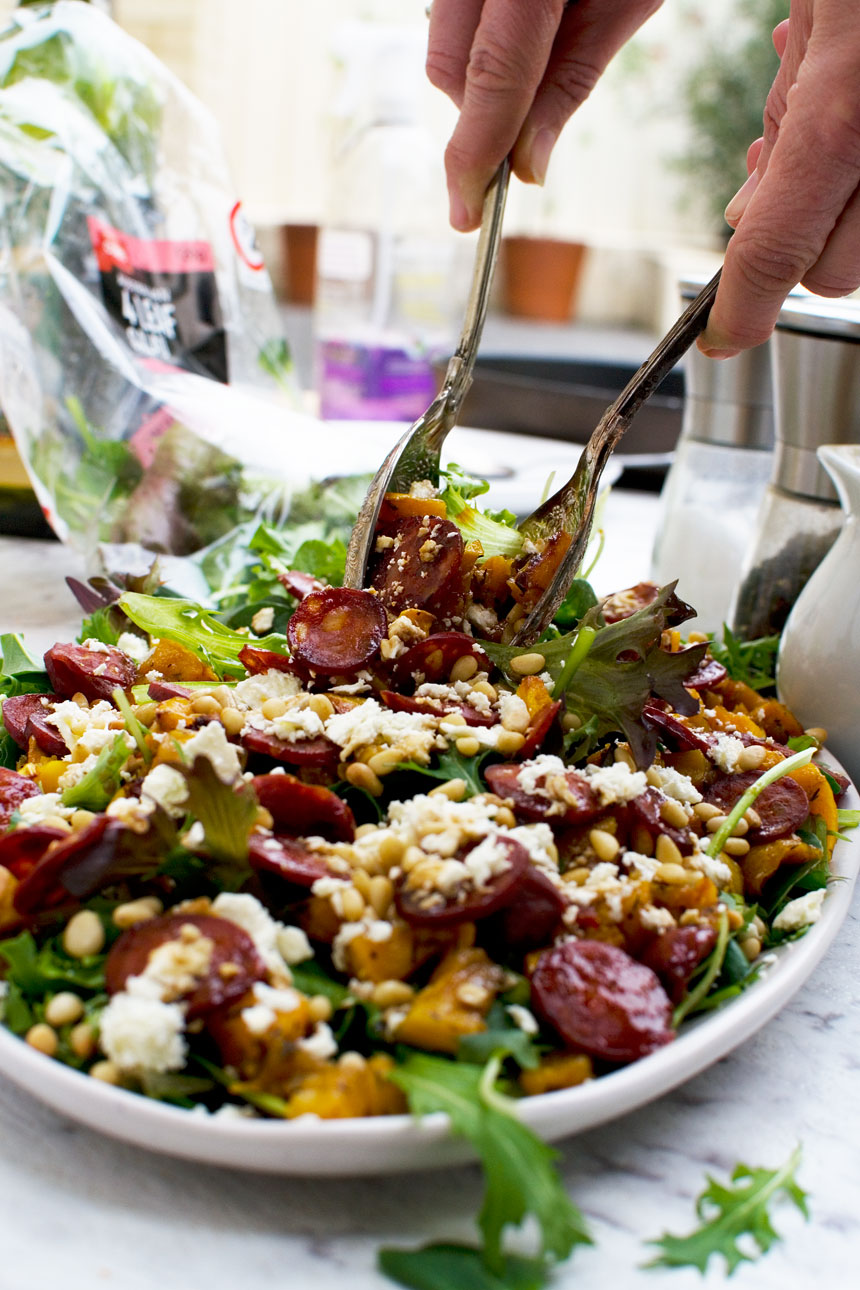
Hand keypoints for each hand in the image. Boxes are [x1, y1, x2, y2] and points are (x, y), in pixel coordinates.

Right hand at [427, 0, 662, 229]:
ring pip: (441, 39)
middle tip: (532, 123)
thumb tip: (528, 168)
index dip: (476, 153)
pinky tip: (529, 14)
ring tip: (547, 35)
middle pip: (447, 65)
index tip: (468, 215)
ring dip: (480, 71)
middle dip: (483, 111)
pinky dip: (480, 31)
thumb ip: (573, 78)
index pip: (492, 74)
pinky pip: (448, 8)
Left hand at [701, 1, 859, 357]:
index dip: (740, 310)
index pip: (777, 254)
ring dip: (839, 224)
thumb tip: (746, 216)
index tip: (721, 336)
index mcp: (846, 116)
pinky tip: (859, 132)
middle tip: (778, 183)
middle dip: (796, 250)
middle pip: (832, 274)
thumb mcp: (822, 15)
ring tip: (827, 141)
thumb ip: (786, 119)